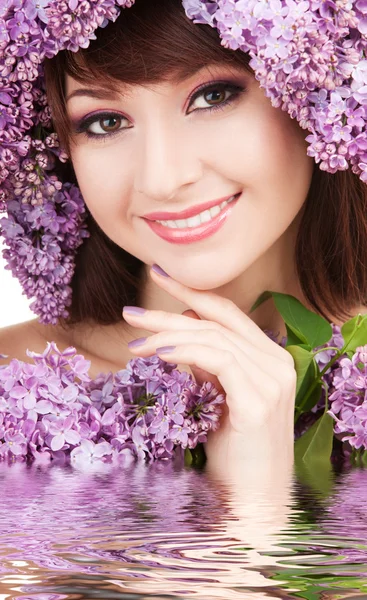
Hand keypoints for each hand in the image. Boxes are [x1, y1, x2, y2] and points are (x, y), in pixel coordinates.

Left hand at [122, 265, 295, 464]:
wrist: (253, 501)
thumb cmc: (234, 451)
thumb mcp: (218, 397)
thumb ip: (209, 364)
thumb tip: (181, 334)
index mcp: (270, 357)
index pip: (227, 312)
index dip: (192, 292)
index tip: (159, 275)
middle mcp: (277, 362)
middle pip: (215, 322)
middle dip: (168, 313)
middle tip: (129, 314)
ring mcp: (273, 380)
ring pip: (213, 338)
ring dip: (168, 336)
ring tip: (134, 344)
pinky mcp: (259, 400)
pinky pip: (219, 360)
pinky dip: (186, 352)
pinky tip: (159, 355)